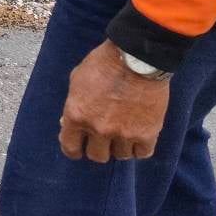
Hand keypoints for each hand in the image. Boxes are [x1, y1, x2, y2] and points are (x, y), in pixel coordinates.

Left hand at [58, 41, 169, 162]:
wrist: (137, 59)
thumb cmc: (104, 64)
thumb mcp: (77, 80)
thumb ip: (73, 104)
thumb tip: (68, 122)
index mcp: (77, 115)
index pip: (70, 147)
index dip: (74, 149)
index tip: (79, 147)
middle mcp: (98, 129)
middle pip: (97, 156)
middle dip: (98, 148)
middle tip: (103, 138)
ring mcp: (123, 133)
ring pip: (120, 155)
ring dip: (120, 146)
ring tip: (123, 132)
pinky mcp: (147, 134)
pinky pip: (142, 153)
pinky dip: (139, 147)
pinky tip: (138, 135)